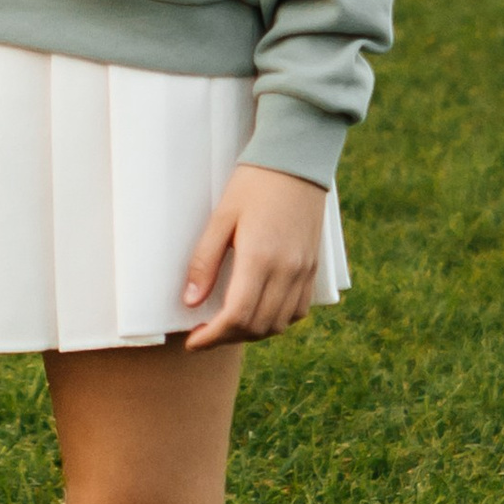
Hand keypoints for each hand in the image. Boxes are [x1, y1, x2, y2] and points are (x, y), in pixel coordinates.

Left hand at [180, 165, 328, 348]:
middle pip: (258, 326)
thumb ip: (204, 261)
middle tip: (204, 333)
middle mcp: (287, 270)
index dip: (213, 336)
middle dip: (227, 338)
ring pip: (279, 324)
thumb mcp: (221, 217)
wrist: (297, 162)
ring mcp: (304, 272)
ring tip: (227, 325)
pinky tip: (258, 312)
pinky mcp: (313, 268)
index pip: (237, 315)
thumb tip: (191, 301)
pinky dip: (276, 321)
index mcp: (260, 258)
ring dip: (251, 333)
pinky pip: (298, 310)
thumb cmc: (253, 184)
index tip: (193, 341)